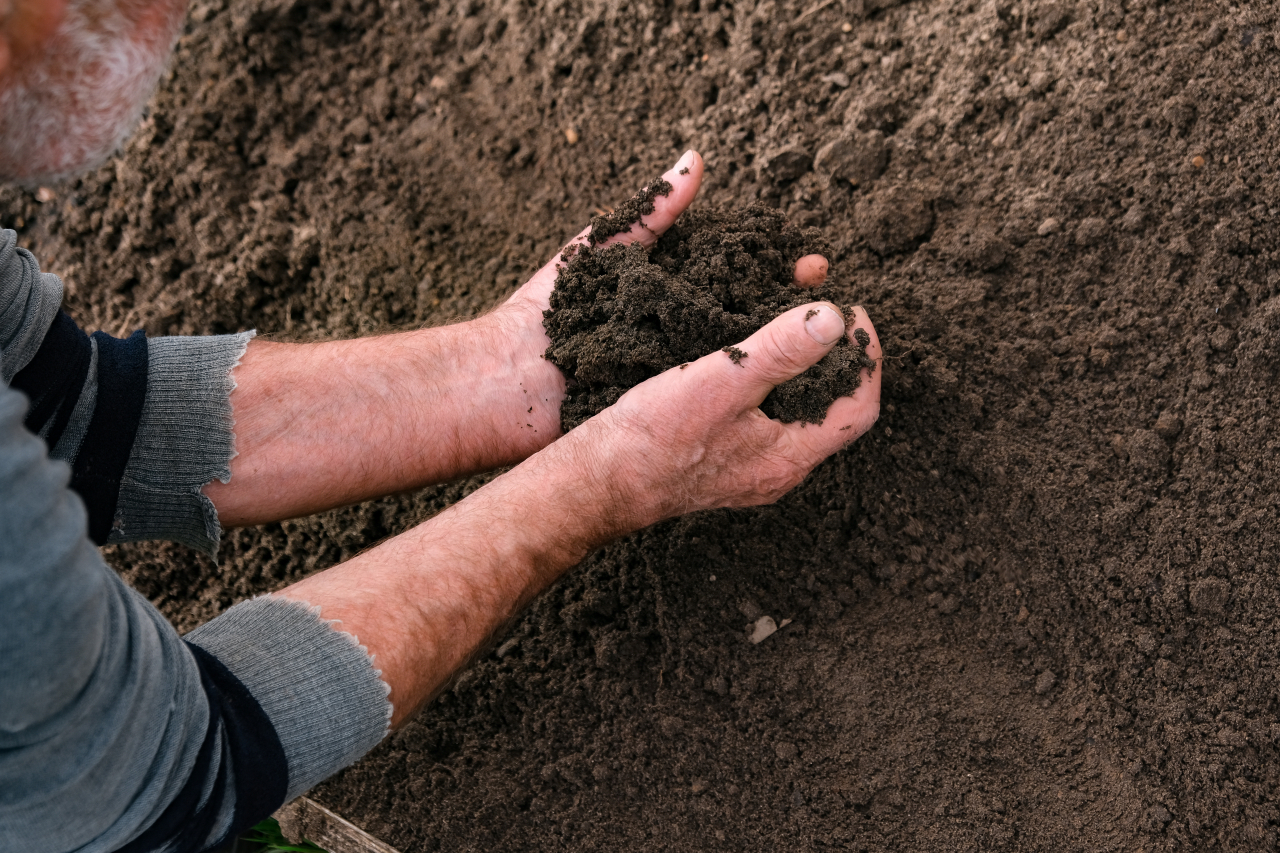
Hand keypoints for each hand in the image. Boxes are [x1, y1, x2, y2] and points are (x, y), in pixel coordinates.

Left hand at [479, 148, 830, 446]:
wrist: (502, 378)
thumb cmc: (544, 311)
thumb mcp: (602, 250)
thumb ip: (651, 211)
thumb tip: (697, 159)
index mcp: (666, 297)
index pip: (735, 277)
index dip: (773, 270)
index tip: (813, 263)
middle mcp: (674, 337)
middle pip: (746, 321)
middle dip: (789, 313)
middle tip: (835, 307)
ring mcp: (669, 378)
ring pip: (734, 365)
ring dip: (779, 356)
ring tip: (826, 351)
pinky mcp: (659, 412)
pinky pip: (704, 405)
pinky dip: (741, 399)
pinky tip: (784, 394)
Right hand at [565, 300, 880, 532]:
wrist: (599, 478)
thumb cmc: (656, 434)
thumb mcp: (723, 379)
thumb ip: (780, 349)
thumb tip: (834, 320)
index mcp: (789, 457)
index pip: (860, 408)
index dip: (867, 358)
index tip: (852, 311)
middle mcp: (779, 471)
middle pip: (835, 413)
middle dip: (840, 360)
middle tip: (830, 314)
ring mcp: (752, 470)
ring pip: (801, 415)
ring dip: (806, 370)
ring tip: (796, 326)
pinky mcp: (725, 462)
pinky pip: (770, 420)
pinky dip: (775, 384)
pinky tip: (753, 357)